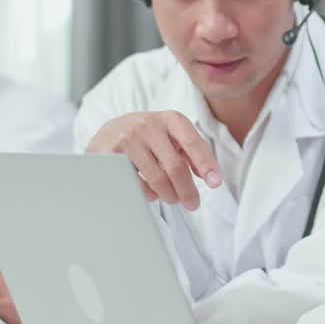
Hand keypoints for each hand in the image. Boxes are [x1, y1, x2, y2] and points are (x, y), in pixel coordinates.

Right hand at [86, 111, 222, 209]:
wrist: (108, 132)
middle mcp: (149, 124)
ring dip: (169, 195)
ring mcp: (128, 138)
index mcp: (171, 119)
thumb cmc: (149, 138)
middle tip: (193, 204)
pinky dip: (148, 194)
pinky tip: (152, 194)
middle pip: (175, 166)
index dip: (206, 164)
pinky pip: (135, 183)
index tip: (216, 183)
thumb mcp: (172, 136)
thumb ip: (191, 152)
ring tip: (173, 199)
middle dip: (187, 190)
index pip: (193, 143)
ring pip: (156, 178)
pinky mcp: (110, 154)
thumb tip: (211, 176)